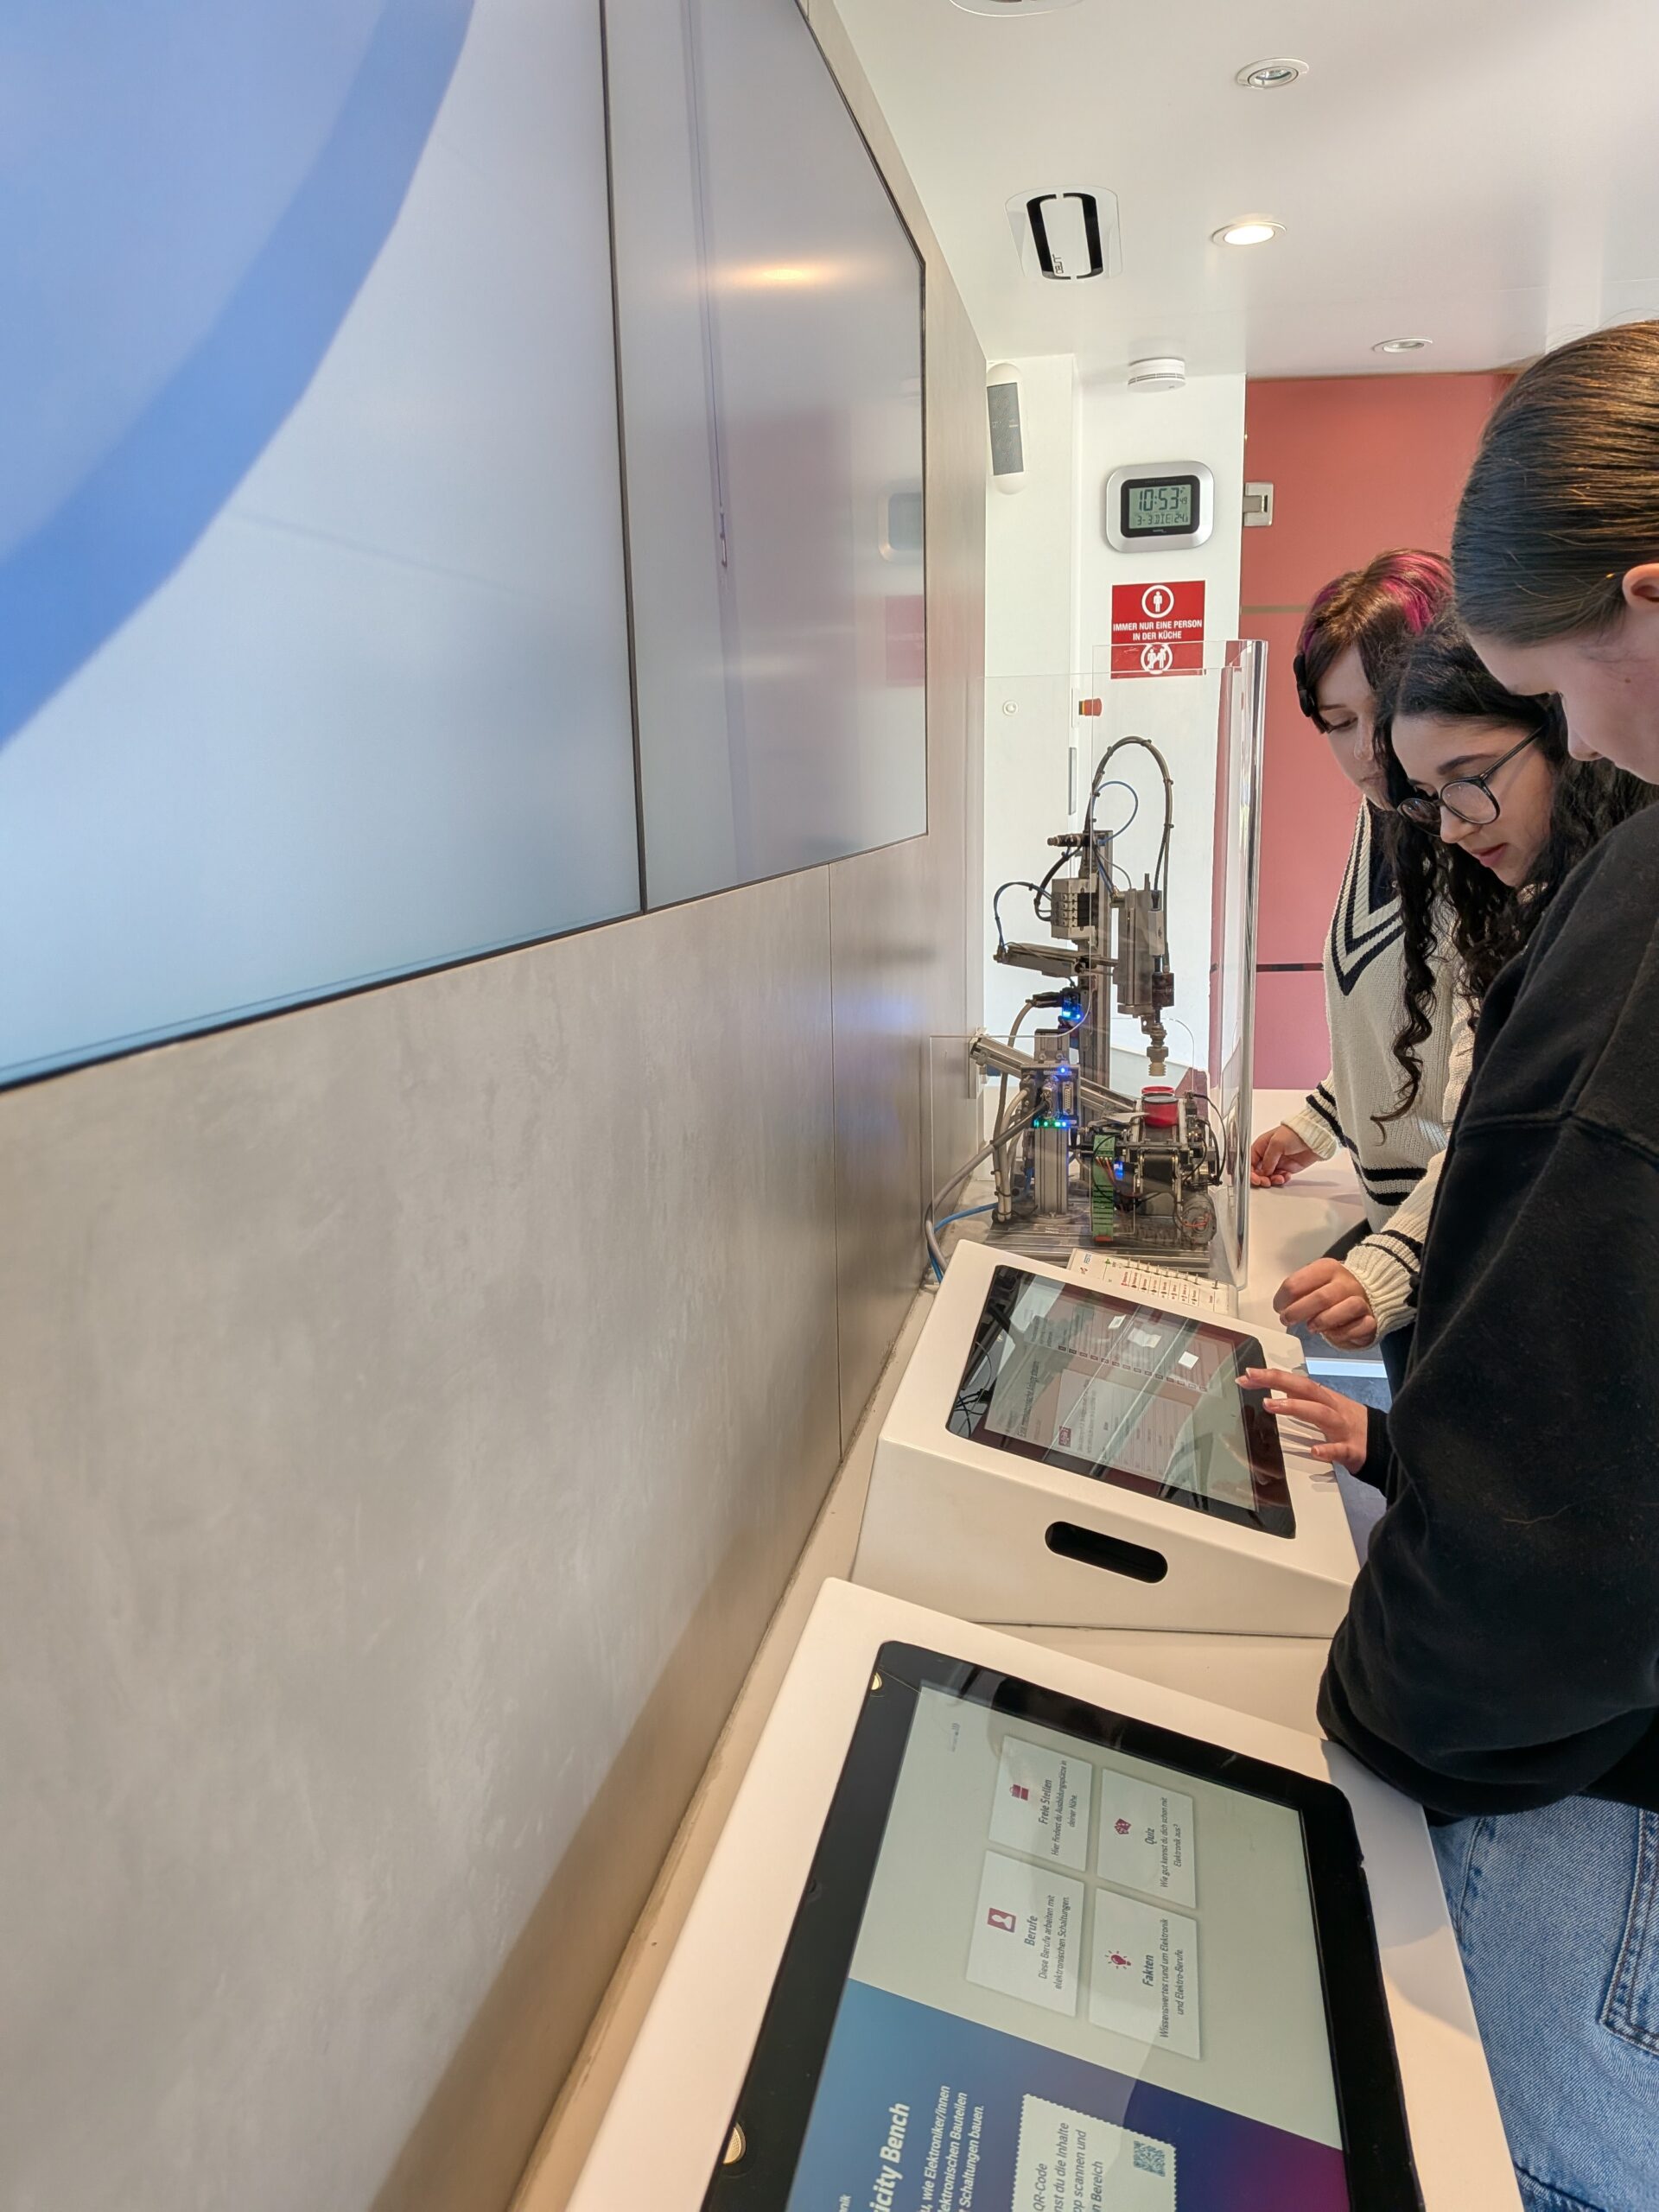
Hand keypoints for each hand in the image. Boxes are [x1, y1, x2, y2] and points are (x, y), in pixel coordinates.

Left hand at [1243, 1367, 1369, 1471]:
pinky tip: (1315, 1451)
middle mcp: (1333, 1408)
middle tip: (1252, 1377)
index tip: (1247, 1374)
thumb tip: (1278, 1391)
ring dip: (1295, 1407)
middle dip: (1278, 1381)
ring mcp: (1343, 1428)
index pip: (1296, 1382)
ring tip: (1270, 1405)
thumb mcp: (1326, 1407)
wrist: (1385, 1444)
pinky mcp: (1353, 1450)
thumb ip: (1303, 1399)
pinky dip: (1328, 1449)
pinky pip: (1340, 1449)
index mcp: (1324, 1398)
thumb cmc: (1352, 1424)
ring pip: (1320, 1413)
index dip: (1272, 1376)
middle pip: (1305, 1389)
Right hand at [1250, 1123, 1318, 1187]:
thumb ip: (1268, 1159)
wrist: (1314, 1137)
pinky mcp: (1287, 1168)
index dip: (1250, 1171)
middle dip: (1261, 1178)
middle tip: (1266, 1181)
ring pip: (1268, 1177)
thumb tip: (1264, 1171)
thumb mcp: (1276, 1143)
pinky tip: (1286, 1176)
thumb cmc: (1295, 1133)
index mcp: (1261, 1146)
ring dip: (1272, 1180)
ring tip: (1279, 1178)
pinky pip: (1280, 1178)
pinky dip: (1282, 1180)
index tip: (1254, 1178)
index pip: (1250, 1161)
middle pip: (1258, 1171)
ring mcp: (1277, 1162)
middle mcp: (1268, 1155)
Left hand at [1272, 1259, 1378, 1347]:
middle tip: (1288, 1320)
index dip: (1283, 1298)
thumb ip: (1296, 1292)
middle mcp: (1346, 1282)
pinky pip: (1362, 1326)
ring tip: (1311, 1327)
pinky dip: (1344, 1333)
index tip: (1279, 1308)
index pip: (1299, 1282)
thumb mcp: (1311, 1285)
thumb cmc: (1329, 1293)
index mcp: (1327, 1268)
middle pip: (1322, 1297)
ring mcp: (1362, 1300)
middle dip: (1299, 1312)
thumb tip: (1281, 1306)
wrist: (1363, 1297)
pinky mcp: (1371, 1319)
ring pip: (1348, 1307)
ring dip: (1324, 1321)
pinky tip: (1332, 1334)